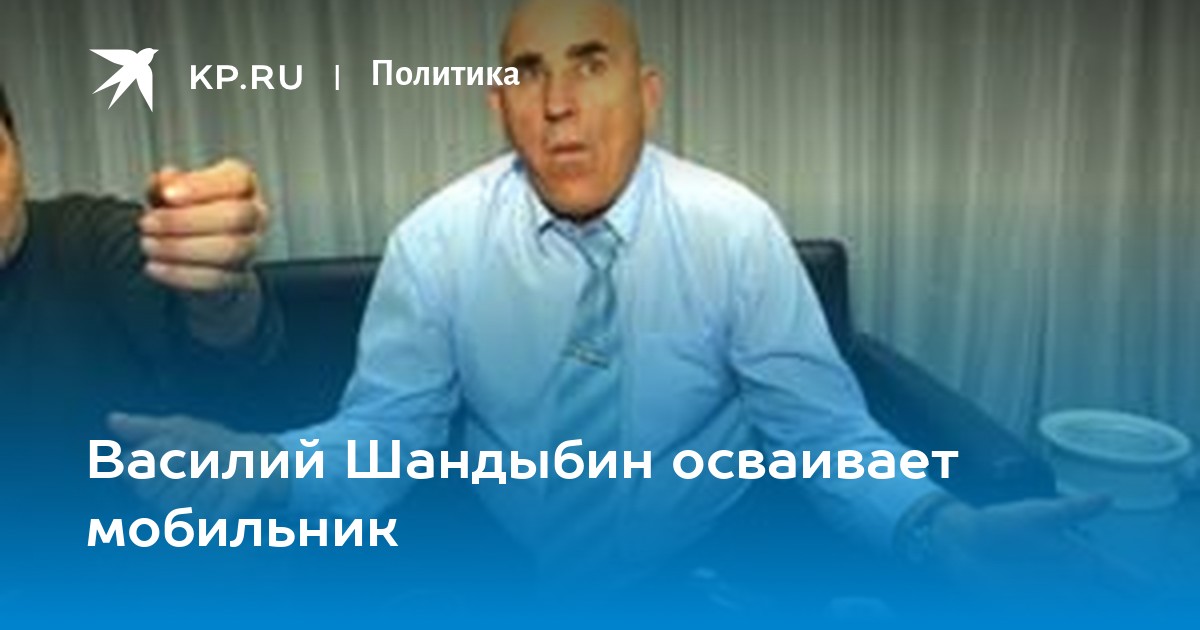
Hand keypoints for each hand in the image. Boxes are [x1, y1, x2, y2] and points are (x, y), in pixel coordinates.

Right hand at [108, 412, 288, 516]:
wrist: (254, 459)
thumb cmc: (213, 444)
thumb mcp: (181, 429)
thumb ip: (146, 427)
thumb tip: (112, 419)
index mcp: (148, 479)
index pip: (132, 470)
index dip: (155, 452)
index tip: (178, 440)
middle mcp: (160, 500)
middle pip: (149, 486)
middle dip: (176, 460)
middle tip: (196, 450)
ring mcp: (183, 515)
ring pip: (174, 498)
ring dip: (199, 471)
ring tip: (215, 464)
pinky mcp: (206, 526)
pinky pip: (201, 509)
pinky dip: (215, 486)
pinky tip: (224, 480)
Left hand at [140, 159, 267, 292]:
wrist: (192, 253)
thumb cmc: (182, 212)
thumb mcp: (169, 191)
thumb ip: (165, 183)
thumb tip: (165, 180)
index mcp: (242, 185)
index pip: (238, 179)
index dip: (202, 187)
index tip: (166, 194)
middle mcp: (255, 215)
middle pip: (237, 216)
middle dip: (186, 220)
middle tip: (146, 223)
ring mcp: (251, 248)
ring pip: (230, 250)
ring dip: (181, 248)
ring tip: (148, 244)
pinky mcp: (241, 278)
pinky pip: (218, 279)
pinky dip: (181, 274)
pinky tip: (154, 267)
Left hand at [926, 495, 1146, 599]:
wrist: (957, 540)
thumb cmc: (999, 523)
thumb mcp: (1037, 514)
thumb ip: (1072, 510)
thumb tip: (1108, 497)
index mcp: (1071, 557)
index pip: (1107, 571)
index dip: (1128, 581)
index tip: (1150, 589)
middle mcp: (1064, 581)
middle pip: (1096, 597)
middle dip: (1112, 602)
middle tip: (1131, 607)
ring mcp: (1046, 597)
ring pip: (1075, 606)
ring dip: (1084, 608)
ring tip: (1098, 610)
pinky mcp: (1022, 607)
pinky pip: (1046, 612)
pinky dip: (1053, 612)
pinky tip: (1057, 609)